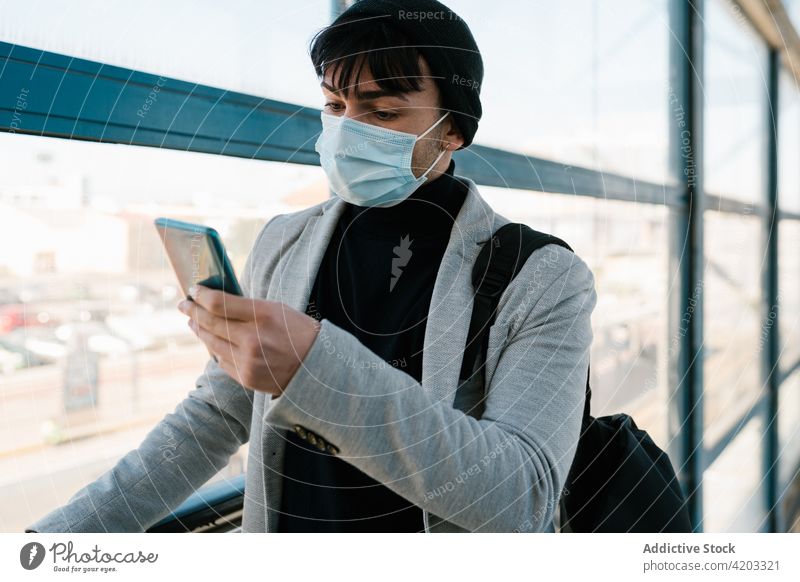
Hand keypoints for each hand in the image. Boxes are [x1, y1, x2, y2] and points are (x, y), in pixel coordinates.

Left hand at [177, 285, 320, 396]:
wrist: (318, 367)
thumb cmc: (298, 333)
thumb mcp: (277, 310)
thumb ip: (247, 307)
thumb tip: (215, 302)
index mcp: (264, 315)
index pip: (219, 303)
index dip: (201, 296)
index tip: (193, 290)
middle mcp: (253, 339)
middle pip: (210, 323)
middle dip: (193, 311)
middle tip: (184, 304)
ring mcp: (248, 361)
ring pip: (211, 343)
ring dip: (200, 330)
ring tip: (193, 321)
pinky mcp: (245, 377)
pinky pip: (221, 360)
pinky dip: (215, 349)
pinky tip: (212, 341)